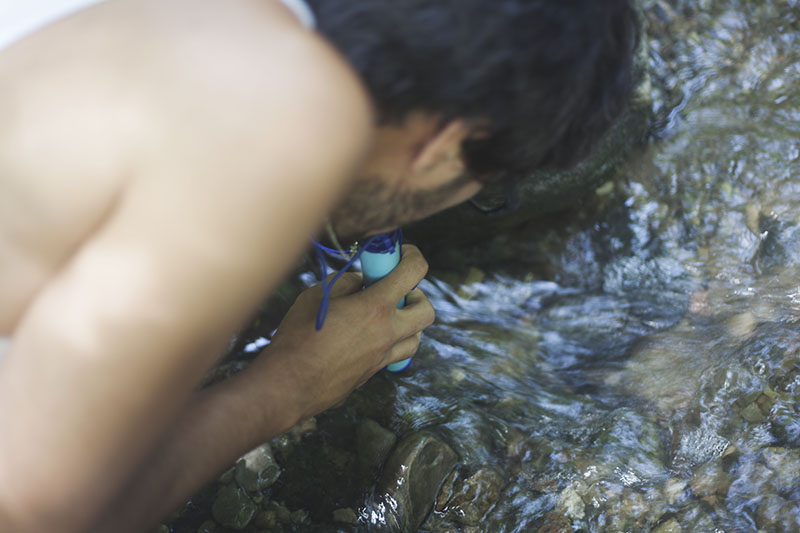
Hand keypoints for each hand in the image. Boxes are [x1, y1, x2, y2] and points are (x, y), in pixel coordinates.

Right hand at [251, 245, 434, 421]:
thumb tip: (361, 282)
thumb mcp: (316, 296)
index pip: (414, 272)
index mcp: (375, 307)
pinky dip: (393, 341)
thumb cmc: (298, 338)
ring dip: (408, 322)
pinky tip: (369, 336)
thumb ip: (345, 283)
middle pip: (427, 310)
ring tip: (384, 315)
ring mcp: (383, 356)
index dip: (414, 256)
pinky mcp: (373, 372)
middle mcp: (387, 332)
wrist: (290, 385)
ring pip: (417, 337)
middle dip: (417, 295)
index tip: (404, 253)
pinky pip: (397, 354)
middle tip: (395, 291)